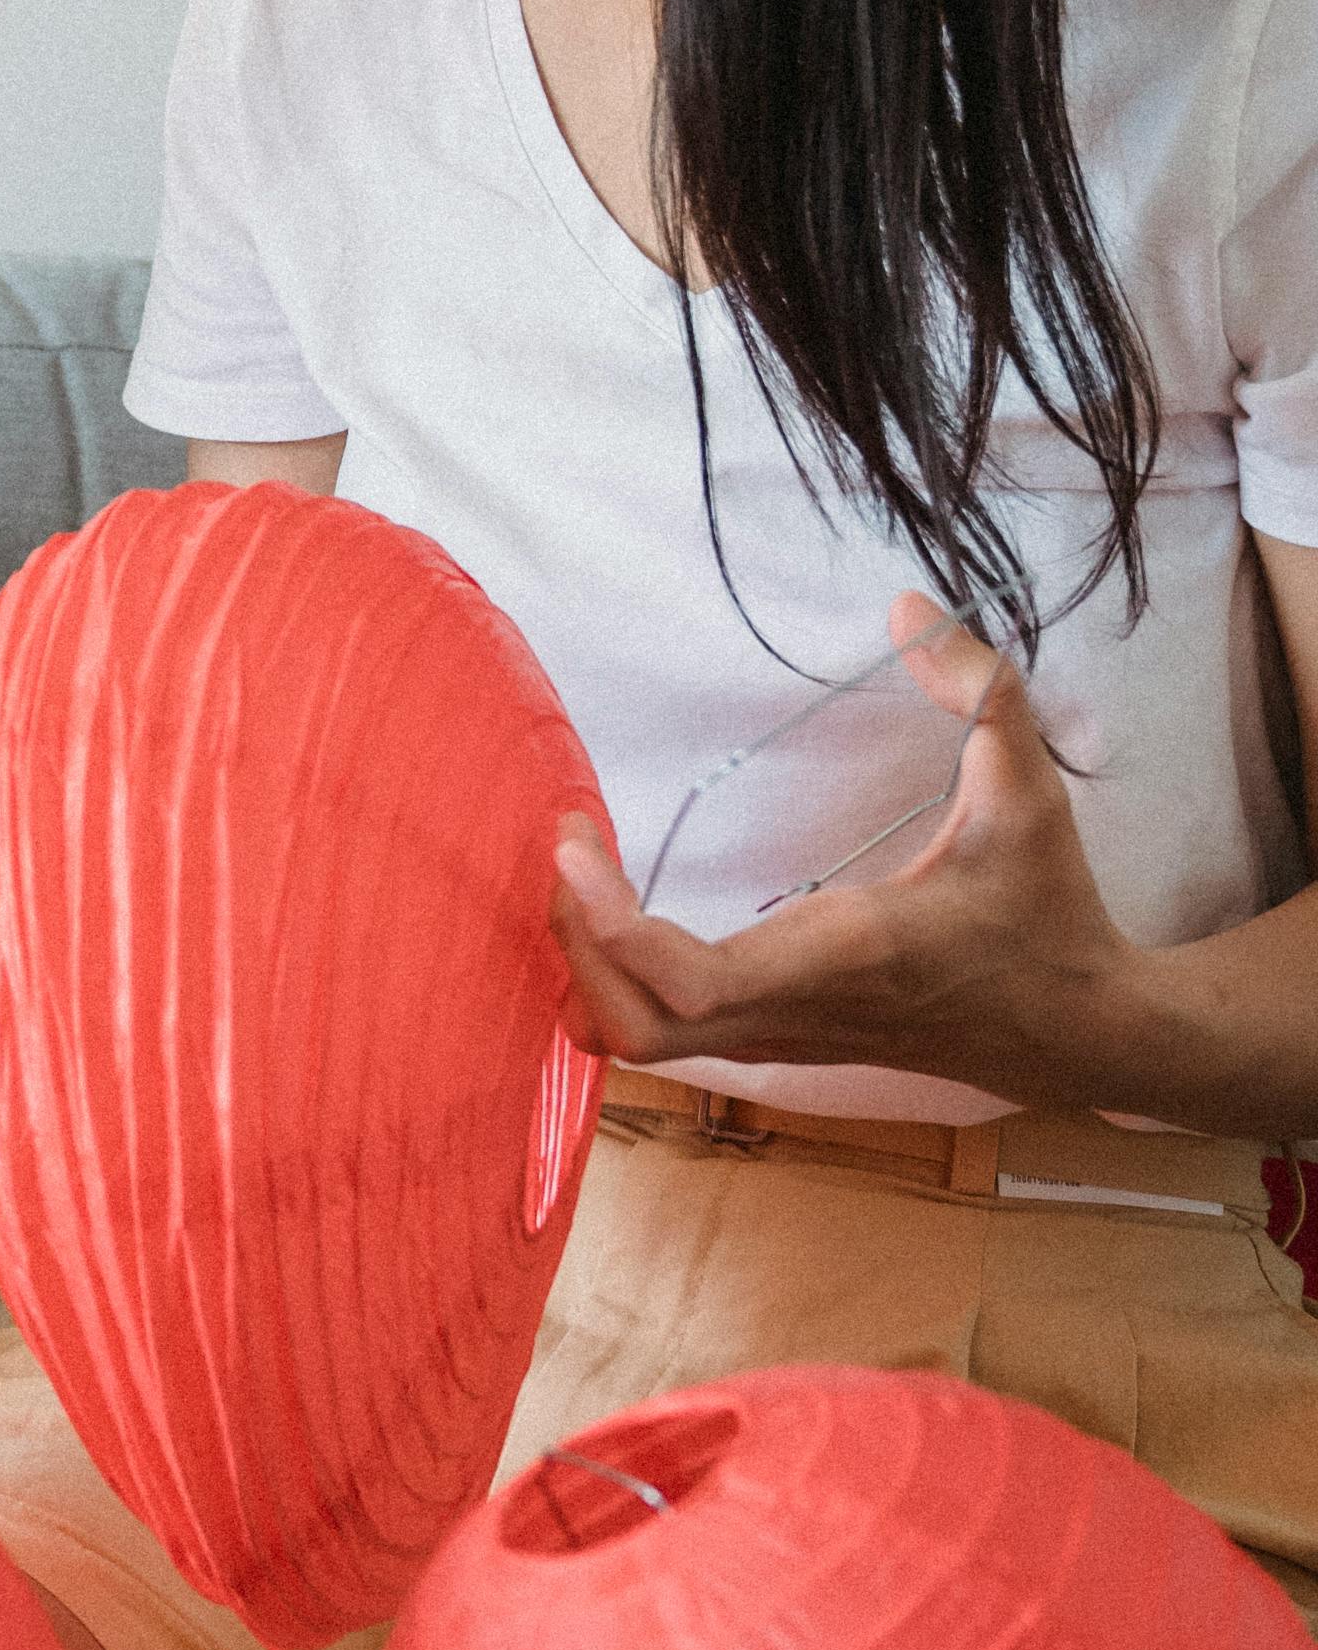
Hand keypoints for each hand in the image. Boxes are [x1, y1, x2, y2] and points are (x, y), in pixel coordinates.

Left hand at [551, 593, 1151, 1100]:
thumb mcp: (1032, 790)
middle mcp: (798, 1009)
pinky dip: (618, 986)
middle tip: (568, 845)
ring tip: (582, 870)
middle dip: (576, 942)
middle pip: (638, 1026)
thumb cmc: (1049, 909)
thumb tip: (908, 603)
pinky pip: (670, 1037)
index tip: (575, 844)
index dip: (613, 929)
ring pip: (643, 1042)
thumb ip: (982, 690)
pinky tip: (614, 915)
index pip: (694, 982)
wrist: (1080, 1033)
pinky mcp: (782, 1046)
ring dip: (588, 964)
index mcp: (847, 952)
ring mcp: (785, 1040)